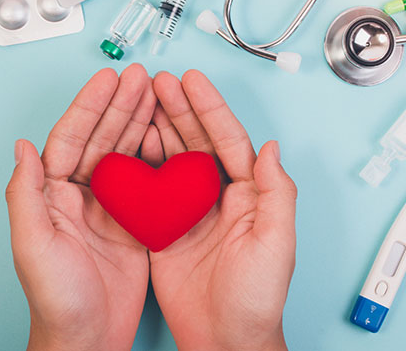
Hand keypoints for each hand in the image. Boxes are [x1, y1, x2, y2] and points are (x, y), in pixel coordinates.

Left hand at [6, 64, 155, 350]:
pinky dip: (156, 154)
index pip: (70, 138)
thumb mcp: (33, 244)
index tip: (107, 79)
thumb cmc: (57, 298)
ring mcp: (108, 206)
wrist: (89, 337)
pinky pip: (145, 178)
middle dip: (119, 105)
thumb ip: (26, 193)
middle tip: (139, 77)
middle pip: (100, 138)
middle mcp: (78, 194)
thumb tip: (22, 146)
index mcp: (51, 194)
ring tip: (155, 93)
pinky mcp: (133, 220)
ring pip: (124, 152)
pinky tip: (166, 134)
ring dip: (138, 121)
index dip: (89, 107)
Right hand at [141, 71, 297, 350]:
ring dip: (158, 128)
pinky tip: (129, 144)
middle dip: (179, 109)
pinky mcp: (165, 227)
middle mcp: (218, 196)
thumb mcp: (276, 243)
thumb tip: (272, 149)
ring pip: (172, 158)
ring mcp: (189, 210)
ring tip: (142, 101)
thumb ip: (276, 194)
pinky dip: (140, 163)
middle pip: (197, 141)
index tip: (192, 82)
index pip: (228, 140)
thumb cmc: (255, 297)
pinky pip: (151, 187)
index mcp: (248, 194)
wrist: (223, 337)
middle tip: (158, 82)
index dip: (210, 108)